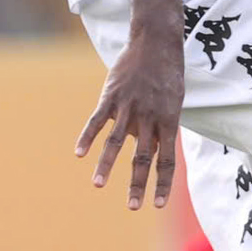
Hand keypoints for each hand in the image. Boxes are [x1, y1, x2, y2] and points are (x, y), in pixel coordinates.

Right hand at [76, 28, 184, 209]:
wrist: (157, 44)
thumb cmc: (167, 75)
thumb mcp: (173, 102)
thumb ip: (158, 127)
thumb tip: (143, 149)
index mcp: (169, 122)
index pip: (167, 161)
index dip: (163, 184)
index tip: (158, 205)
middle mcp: (150, 118)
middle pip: (143, 157)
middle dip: (137, 184)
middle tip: (132, 207)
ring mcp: (129, 107)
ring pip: (116, 142)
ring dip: (106, 166)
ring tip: (97, 186)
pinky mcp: (111, 97)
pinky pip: (97, 121)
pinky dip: (87, 137)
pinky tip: (79, 154)